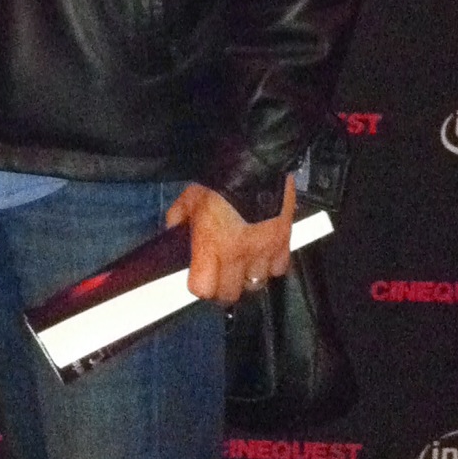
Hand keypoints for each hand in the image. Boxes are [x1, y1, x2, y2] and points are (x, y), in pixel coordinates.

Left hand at [165, 176, 295, 304]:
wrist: (258, 164)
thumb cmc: (222, 179)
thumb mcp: (191, 196)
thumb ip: (179, 217)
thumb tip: (172, 229)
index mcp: (211, 246)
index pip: (202, 288)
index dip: (199, 285)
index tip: (199, 277)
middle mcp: (237, 255)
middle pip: (229, 294)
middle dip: (223, 288)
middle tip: (221, 276)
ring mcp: (263, 251)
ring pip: (256, 284)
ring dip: (248, 278)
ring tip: (243, 265)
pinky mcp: (284, 242)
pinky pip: (279, 269)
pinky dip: (271, 266)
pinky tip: (264, 255)